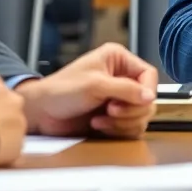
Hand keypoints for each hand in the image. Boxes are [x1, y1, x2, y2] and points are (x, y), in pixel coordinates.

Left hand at [15, 43, 156, 137]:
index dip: (147, 90)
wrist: (41, 113)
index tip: (139, 101)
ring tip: (101, 119)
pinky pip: (130, 128)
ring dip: (123, 122)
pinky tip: (99, 125)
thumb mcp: (95, 85)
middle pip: (147, 98)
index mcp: (119, 61)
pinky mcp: (113, 118)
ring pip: (140, 115)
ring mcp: (118, 99)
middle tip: (111, 110)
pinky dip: (118, 130)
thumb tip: (150, 96)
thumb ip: (125, 89)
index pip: (148, 74)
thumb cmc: (61, 91)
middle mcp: (121, 79)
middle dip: (131, 109)